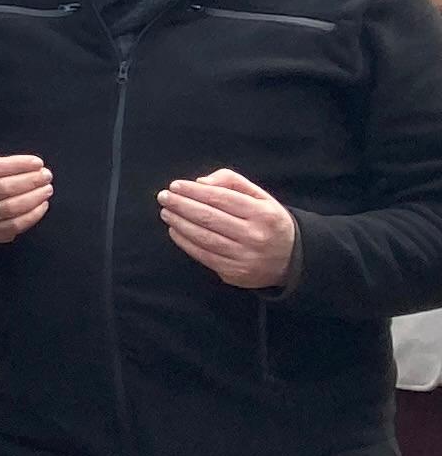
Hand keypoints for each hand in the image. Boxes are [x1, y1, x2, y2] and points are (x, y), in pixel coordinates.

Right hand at [0, 136, 53, 245]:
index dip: (18, 165)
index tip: (38, 162)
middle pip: (3, 188)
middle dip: (30, 181)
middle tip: (47, 175)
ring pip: (10, 208)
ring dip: (34, 198)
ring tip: (47, 188)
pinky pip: (14, 225)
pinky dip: (32, 216)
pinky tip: (42, 204)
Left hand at [160, 166, 301, 290]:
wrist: (292, 259)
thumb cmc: (268, 221)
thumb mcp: (260, 196)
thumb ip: (232, 182)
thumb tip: (200, 183)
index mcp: (263, 214)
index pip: (221, 198)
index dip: (194, 192)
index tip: (175, 185)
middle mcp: (255, 236)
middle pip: (209, 218)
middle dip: (181, 205)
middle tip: (164, 197)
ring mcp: (245, 257)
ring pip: (204, 237)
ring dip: (179, 223)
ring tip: (166, 212)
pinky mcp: (235, 273)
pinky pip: (204, 256)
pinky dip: (185, 242)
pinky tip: (175, 230)